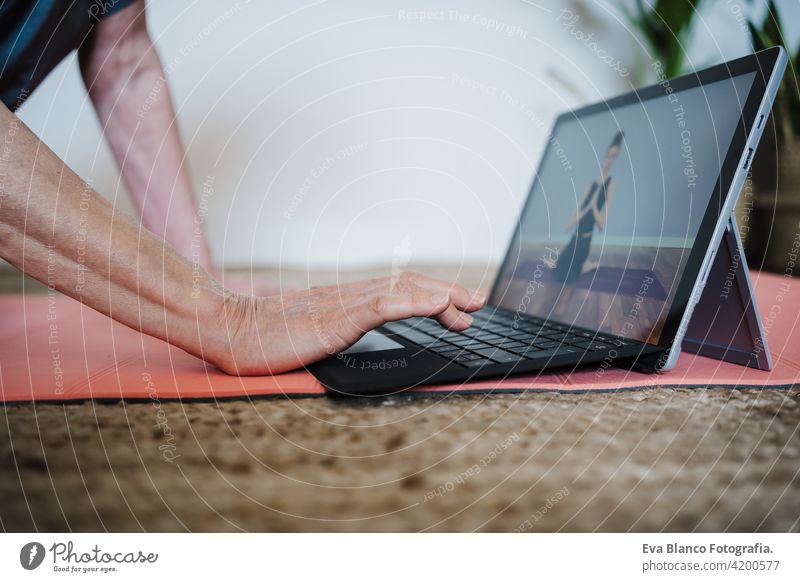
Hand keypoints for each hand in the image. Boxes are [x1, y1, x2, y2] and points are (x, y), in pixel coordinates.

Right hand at [205, 272, 486, 374]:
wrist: (226, 326)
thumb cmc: (260, 335)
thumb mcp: (306, 334)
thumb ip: (331, 332)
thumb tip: (346, 338)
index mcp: (344, 300)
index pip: (398, 290)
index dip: (432, 294)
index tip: (457, 306)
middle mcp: (349, 295)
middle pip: (409, 284)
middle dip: (449, 291)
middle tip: (478, 302)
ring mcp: (344, 303)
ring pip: (404, 289)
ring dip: (442, 295)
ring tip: (470, 304)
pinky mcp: (336, 317)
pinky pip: (384, 304)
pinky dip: (416, 301)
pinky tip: (438, 305)